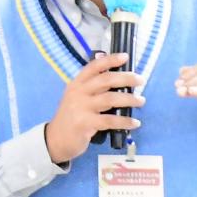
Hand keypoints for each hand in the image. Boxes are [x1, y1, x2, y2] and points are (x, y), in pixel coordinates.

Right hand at [45, 51, 142, 165]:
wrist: (55, 140)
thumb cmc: (71, 117)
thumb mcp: (77, 98)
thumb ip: (93, 89)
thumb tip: (118, 79)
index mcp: (77, 84)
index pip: (94, 67)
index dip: (110, 60)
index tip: (125, 57)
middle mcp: (78, 93)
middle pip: (106, 80)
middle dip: (126, 78)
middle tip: (141, 80)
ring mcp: (80, 108)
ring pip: (110, 99)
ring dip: (129, 99)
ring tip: (141, 101)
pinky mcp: (85, 123)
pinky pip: (110, 120)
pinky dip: (125, 121)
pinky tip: (134, 122)